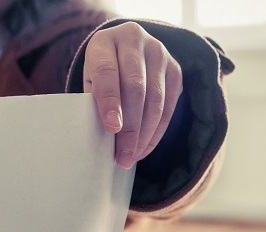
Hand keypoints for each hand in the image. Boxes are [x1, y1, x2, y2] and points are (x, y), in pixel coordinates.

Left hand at [83, 22, 182, 168]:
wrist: (124, 51)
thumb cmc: (101, 74)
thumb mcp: (90, 82)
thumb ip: (94, 101)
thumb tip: (103, 140)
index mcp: (105, 41)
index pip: (107, 71)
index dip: (110, 101)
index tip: (111, 128)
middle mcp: (134, 40)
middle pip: (135, 87)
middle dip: (130, 127)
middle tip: (123, 156)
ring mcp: (159, 52)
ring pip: (155, 99)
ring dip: (145, 134)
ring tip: (132, 157)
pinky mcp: (175, 69)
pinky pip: (169, 105)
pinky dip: (157, 131)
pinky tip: (144, 148)